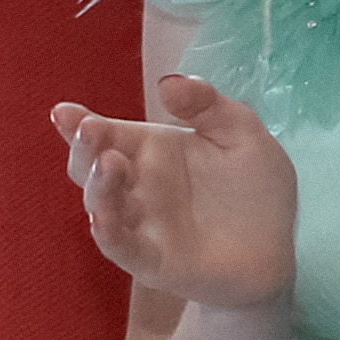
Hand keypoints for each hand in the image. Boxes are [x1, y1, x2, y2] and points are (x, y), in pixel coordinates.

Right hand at [59, 74, 298, 313]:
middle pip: (92, 165)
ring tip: (109, 162)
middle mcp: (136, 185)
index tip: (64, 111)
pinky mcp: (152, 259)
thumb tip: (167, 81)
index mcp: (150, 150)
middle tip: (91, 130)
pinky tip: (103, 217)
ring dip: (100, 185)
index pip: (107, 133)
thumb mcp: (241, 134)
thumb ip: (208, 106)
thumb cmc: (253, 189)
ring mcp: (139, 223)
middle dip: (85, 148)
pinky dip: (109, 232)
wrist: (274, 250)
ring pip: (103, 204)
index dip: (81, 123)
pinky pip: (121, 246)